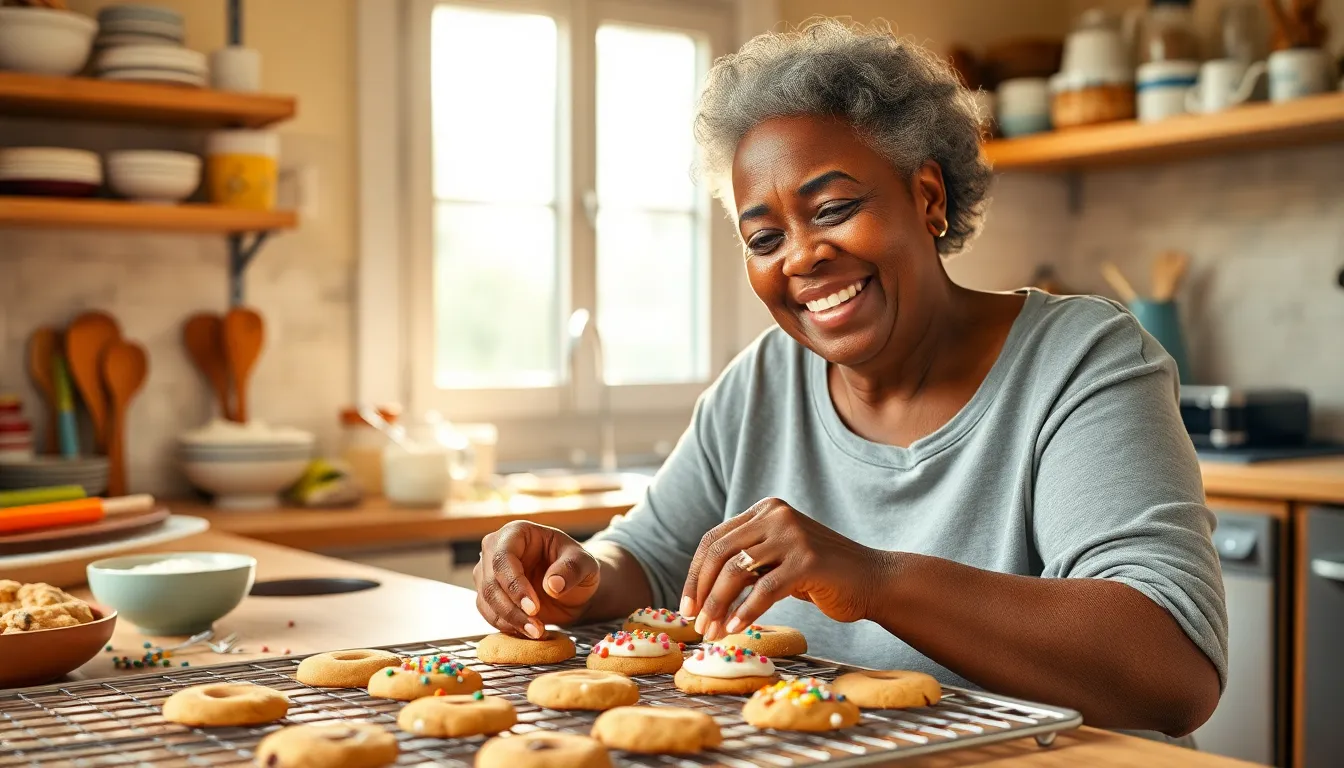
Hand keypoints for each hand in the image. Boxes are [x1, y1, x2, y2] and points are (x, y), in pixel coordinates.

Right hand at [473, 521, 600, 637]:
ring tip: (537, 633)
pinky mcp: (488, 594)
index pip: (503, 558)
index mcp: (516, 533)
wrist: (572, 587)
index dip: (515, 585)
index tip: (534, 608)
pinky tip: (527, 632)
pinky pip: (489, 613)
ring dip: (510, 621)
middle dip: (512, 609)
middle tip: (537, 628)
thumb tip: (553, 585)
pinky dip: (507, 626)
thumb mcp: (585, 564)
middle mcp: (495, 549)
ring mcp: (488, 572)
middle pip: (491, 582)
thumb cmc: (576, 567)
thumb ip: (572, 569)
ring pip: (487, 600)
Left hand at [680, 498, 890, 640]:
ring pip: (737, 571)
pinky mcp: (807, 561)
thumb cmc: (823, 576)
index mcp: (765, 510)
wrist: (874, 580)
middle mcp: (776, 515)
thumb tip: (701, 591)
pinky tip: (735, 628)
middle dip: (701, 591)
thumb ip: (748, 562)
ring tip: (712, 632)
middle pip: (720, 553)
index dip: (694, 574)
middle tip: (694, 622)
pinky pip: (764, 589)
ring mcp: (793, 535)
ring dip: (718, 605)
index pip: (714, 540)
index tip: (686, 605)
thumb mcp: (779, 559)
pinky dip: (745, 611)